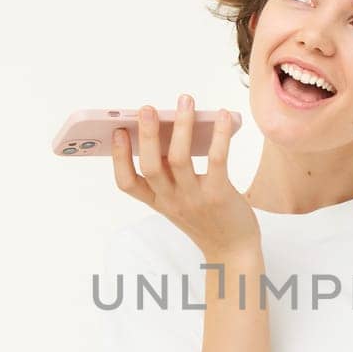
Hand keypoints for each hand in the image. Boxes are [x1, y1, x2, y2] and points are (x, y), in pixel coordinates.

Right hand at [112, 93, 261, 259]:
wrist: (234, 250)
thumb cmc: (208, 218)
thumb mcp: (180, 199)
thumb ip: (171, 173)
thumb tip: (173, 128)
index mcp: (158, 202)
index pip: (127, 183)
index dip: (119, 157)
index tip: (118, 132)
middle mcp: (171, 201)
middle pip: (150, 166)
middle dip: (147, 135)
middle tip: (146, 108)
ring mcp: (194, 199)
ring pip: (179, 158)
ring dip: (181, 126)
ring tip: (185, 101)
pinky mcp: (219, 195)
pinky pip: (216, 160)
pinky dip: (218, 135)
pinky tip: (222, 115)